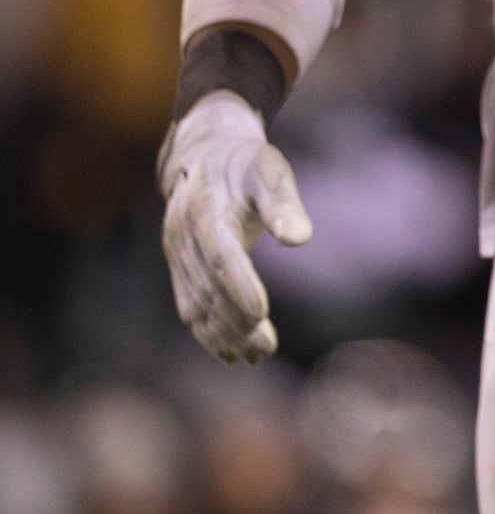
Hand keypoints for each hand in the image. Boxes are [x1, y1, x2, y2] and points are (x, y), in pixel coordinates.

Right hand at [159, 92, 312, 364]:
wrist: (202, 156)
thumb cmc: (245, 165)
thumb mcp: (269, 170)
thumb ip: (283, 203)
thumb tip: (299, 239)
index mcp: (206, 210)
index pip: (221, 255)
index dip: (239, 285)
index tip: (260, 314)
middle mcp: (184, 237)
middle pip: (208, 287)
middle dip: (236, 321)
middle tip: (266, 349)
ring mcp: (176, 255)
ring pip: (196, 304)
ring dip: (223, 334)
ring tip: (255, 357)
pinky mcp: (179, 268)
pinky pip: (189, 305)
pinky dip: (208, 332)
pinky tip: (232, 353)